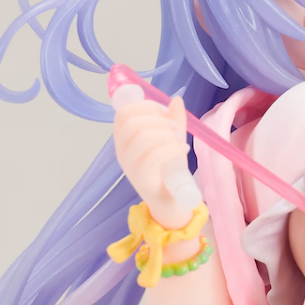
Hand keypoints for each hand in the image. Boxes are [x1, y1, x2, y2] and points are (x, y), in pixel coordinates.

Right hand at [113, 90, 194, 228]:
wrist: (172, 203)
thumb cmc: (168, 171)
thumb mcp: (171, 141)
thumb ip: (173, 120)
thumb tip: (176, 100)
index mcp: (124, 139)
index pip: (124, 113)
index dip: (146, 106)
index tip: (165, 112)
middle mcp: (122, 152)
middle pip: (133, 122)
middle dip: (159, 121)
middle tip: (176, 130)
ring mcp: (130, 167)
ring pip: (144, 137)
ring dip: (167, 135)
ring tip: (180, 143)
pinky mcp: (142, 180)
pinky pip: (154, 156)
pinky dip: (171, 149)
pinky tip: (181, 153)